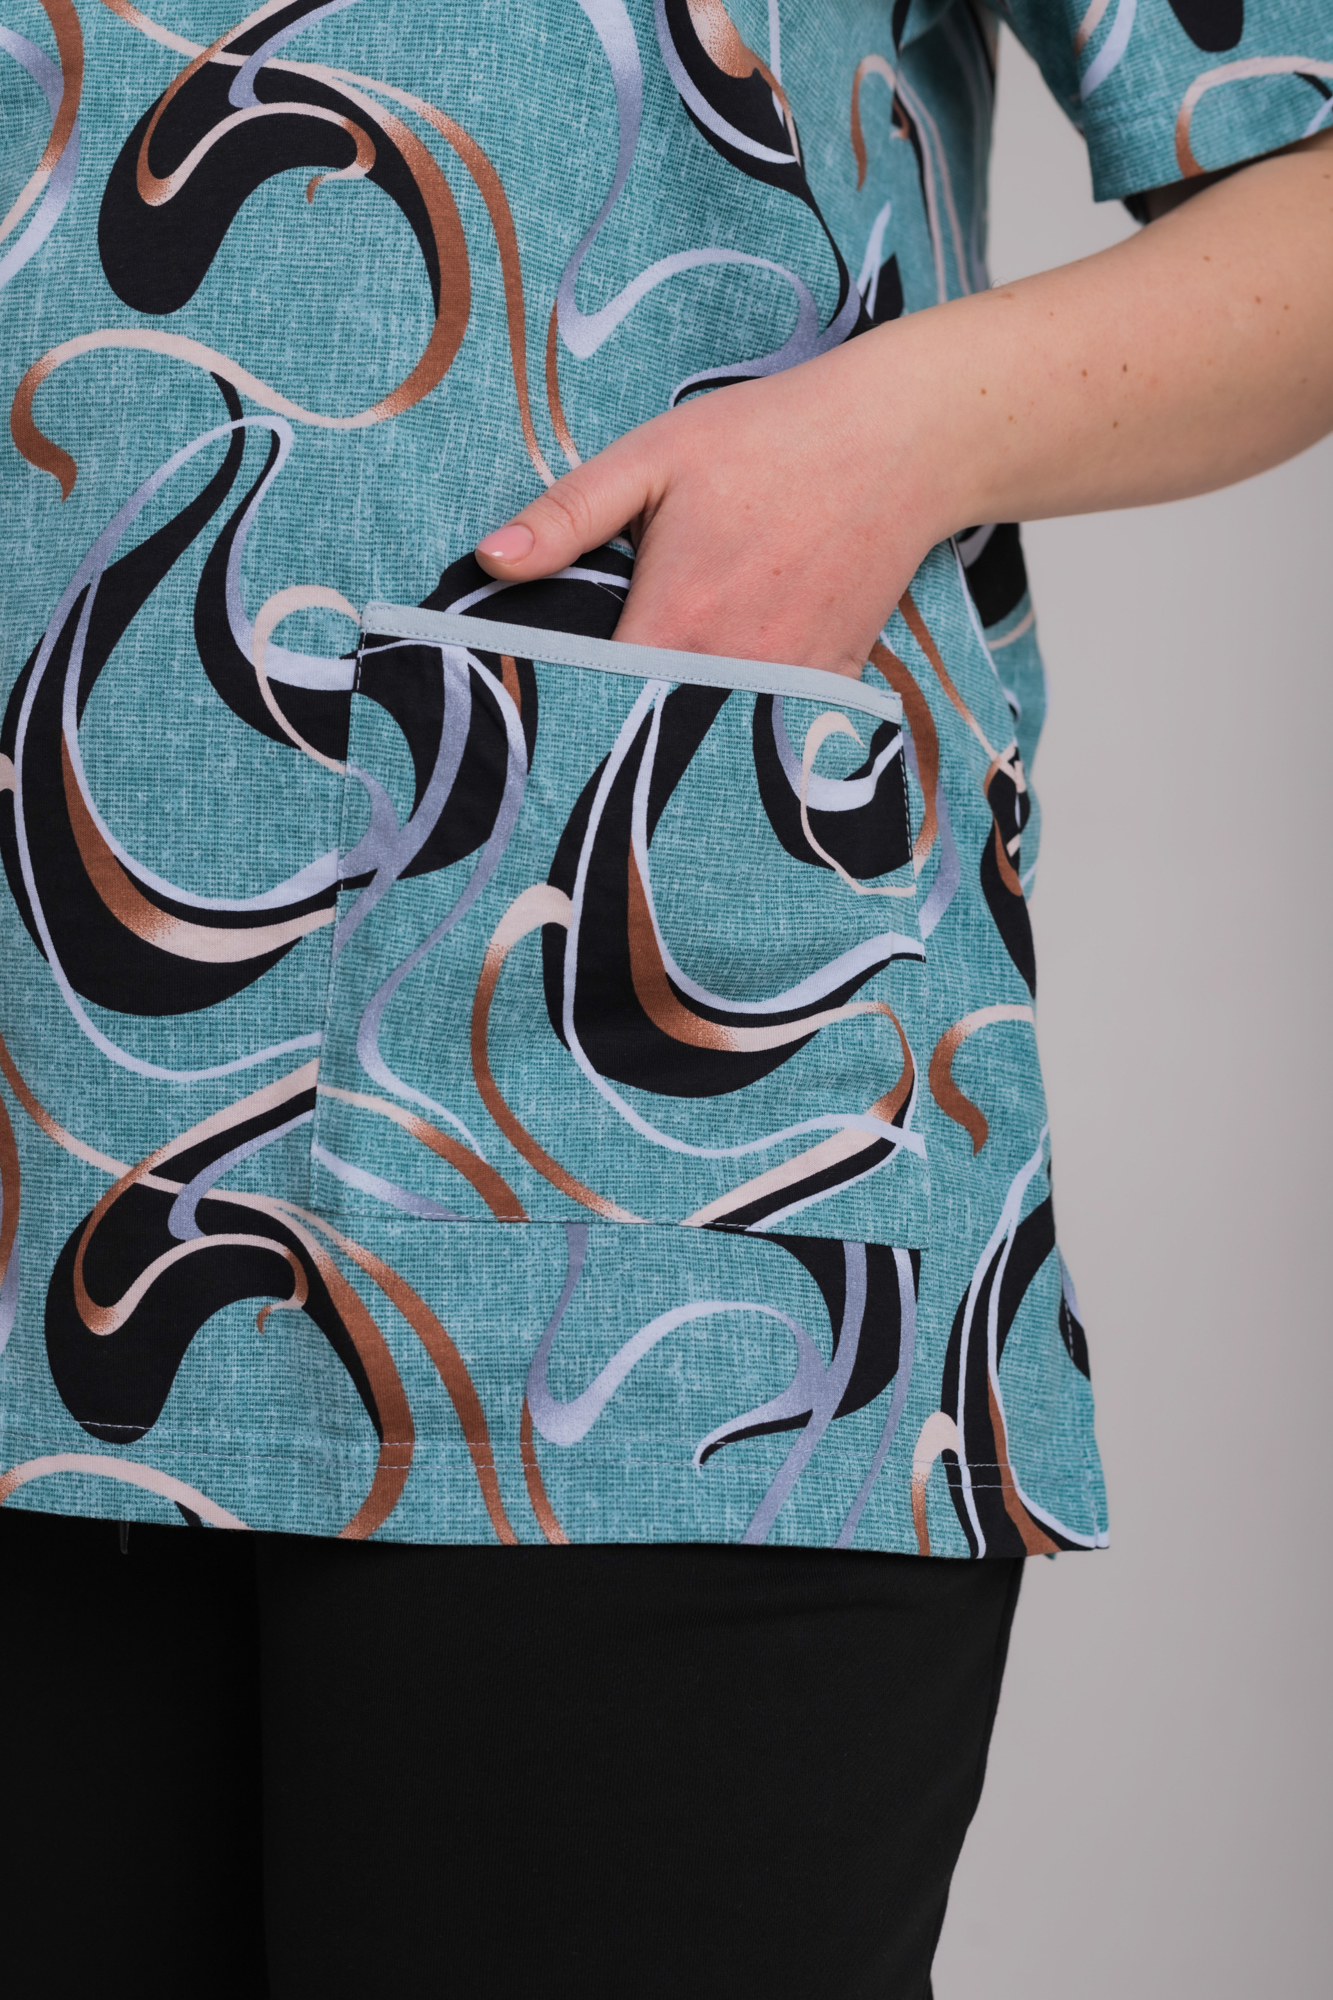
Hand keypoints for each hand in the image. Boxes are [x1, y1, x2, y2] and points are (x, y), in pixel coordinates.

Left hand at [476, 130, 1332, 673]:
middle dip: (616, 738)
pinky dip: (741, 726)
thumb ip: (568, 515)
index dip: (560, 714)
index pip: (594, 702)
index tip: (532, 726)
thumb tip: (490, 560)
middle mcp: (732, 671)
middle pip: (652, 736)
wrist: (902, 442)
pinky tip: (719, 710)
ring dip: (679, 739)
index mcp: (675, 622)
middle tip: (569, 750)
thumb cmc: (771, 439)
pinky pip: (770, 726)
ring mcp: (788, 687)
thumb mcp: (653, 458)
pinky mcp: (830, 687)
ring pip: (713, 740)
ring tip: (643, 733)